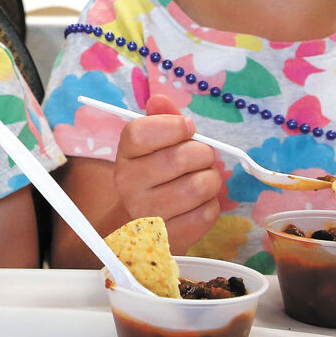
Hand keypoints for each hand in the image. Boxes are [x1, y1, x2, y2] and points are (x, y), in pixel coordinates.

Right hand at [112, 94, 221, 250]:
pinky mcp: (171, 237)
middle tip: (200, 157)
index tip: (187, 128)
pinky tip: (198, 203)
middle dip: (203, 153)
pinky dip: (211, 204)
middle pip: (181, 157)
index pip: (141, 132)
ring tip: (201, 179)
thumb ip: (160, 120)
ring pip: (200, 185)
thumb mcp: (150, 147)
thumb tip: (160, 99)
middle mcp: (129, 184)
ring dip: (211, 179)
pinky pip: (207, 212)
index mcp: (124, 156)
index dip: (173, 125)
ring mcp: (149, 214)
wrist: (139, 228)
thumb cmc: (152, 178)